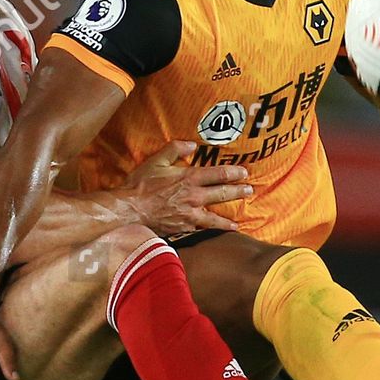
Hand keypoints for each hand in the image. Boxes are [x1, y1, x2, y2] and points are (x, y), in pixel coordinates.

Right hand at [121, 139, 251, 236]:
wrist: (130, 210)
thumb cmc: (140, 185)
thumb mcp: (156, 161)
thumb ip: (175, 149)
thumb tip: (192, 145)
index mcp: (189, 178)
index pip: (218, 174)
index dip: (233, 172)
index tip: (243, 172)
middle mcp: (194, 196)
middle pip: (222, 194)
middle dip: (238, 191)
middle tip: (249, 191)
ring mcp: (190, 215)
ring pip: (215, 217)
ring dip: (228, 218)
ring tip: (238, 221)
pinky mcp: (183, 228)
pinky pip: (202, 230)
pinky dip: (211, 232)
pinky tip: (216, 235)